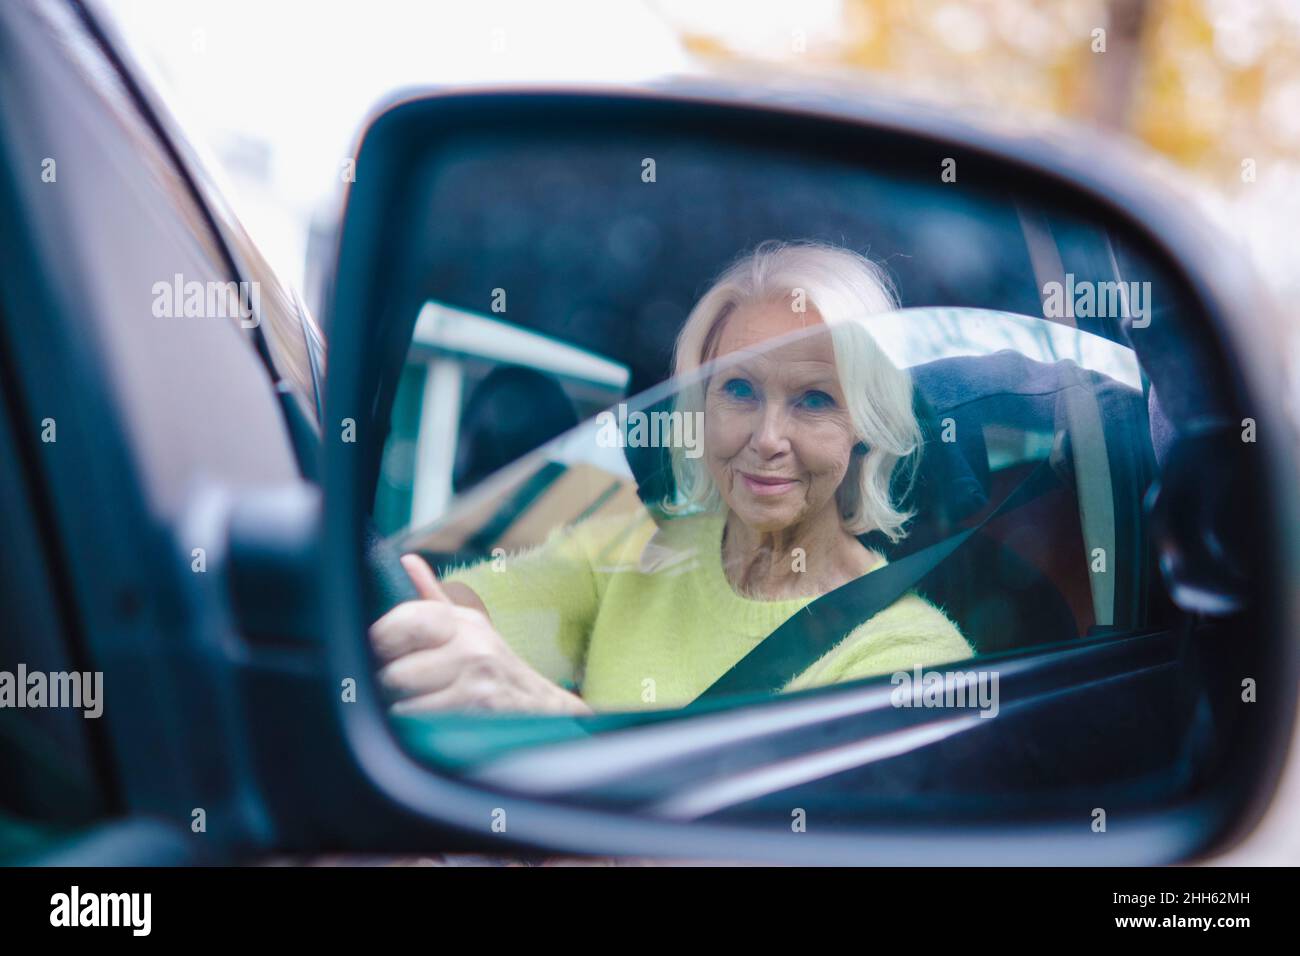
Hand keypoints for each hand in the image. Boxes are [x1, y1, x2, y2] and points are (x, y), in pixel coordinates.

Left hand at [368, 554, 592, 715]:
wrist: (542, 709)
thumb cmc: (494, 670)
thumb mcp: (468, 629)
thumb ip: (432, 598)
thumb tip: (407, 559)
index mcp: (460, 621)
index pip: (403, 620)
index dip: (380, 642)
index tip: (382, 656)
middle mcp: (470, 641)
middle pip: (395, 666)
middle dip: (387, 683)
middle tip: (399, 688)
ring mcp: (476, 673)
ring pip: (403, 692)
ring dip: (400, 706)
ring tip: (418, 705)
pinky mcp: (478, 704)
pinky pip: (420, 715)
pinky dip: (415, 724)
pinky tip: (429, 722)